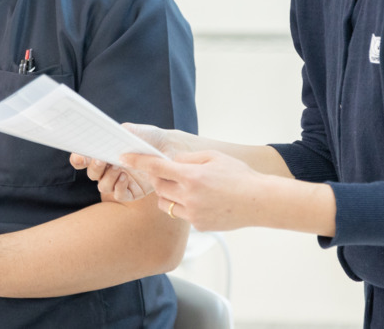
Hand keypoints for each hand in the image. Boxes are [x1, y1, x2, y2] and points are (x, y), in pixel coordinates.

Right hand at [70, 124, 193, 201]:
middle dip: (94, 167)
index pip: (84, 159)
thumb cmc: (148, 137)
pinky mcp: (132, 192)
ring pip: (103, 186)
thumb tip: (103, 138)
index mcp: (104, 153)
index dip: (78, 159)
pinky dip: (119, 188)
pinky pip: (119, 195)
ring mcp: (120, 181)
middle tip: (100, 159)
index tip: (80, 156)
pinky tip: (124, 177)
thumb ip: (116, 133)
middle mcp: (109, 169)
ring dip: (107, 177)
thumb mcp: (131, 131)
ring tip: (118, 167)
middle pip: (92, 173)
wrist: (170, 147)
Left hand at [123, 149, 268, 231]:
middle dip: (159, 178)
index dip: (138, 161)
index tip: (125, 157)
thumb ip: (189, 159)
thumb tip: (171, 162)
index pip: (157, 167)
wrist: (258, 201)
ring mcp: (193, 214)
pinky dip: (185, 207)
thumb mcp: (214, 157)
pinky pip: (182, 215)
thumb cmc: (239, 176)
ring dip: (169, 194)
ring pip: (166, 204)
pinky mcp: (198, 226)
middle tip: (169, 173)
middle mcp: (189, 196)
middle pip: (159, 186)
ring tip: (187, 188)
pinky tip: (203, 201)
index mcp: (192, 176)